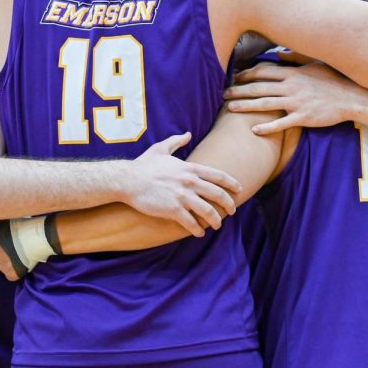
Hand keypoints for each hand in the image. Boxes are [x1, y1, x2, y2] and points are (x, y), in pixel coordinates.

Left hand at [0, 228, 21, 282]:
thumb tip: (7, 231)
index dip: (3, 243)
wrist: (35, 238)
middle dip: (5, 254)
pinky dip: (17, 271)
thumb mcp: (9, 223)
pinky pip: (12, 274)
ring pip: (4, 265)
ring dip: (10, 262)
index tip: (12, 241)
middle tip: (18, 249)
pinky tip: (25, 264)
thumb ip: (4, 230)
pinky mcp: (11, 275)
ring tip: (23, 256)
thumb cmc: (24, 226)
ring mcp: (1, 266)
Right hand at [120, 133, 242, 237]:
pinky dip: (197, 229)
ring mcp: (182, 196)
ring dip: (215, 220)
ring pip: (208, 211)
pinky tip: (199, 233)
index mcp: (190, 168)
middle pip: (218, 194)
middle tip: (232, 211)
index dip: (232, 183)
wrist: (128, 180)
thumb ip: (176, 141)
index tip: (240, 190)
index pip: (218, 176)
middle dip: (229, 204)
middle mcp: (190, 182)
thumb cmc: (143, 165)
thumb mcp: (161, 149)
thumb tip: (187, 134)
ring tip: (217, 225)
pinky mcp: (173, 209)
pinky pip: (191, 223)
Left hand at [224, 62, 355, 134]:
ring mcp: (297, 102)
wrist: (353, 97)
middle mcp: (292, 86)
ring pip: (265, 103)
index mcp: (294, 73)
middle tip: (223, 94)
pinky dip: (267, 127)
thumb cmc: (335, 80)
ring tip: (229, 109)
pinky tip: (254, 130)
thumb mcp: (316, 64)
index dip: (247, 74)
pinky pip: (282, 123)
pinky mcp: (304, 117)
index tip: (234, 76)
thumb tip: (279, 54)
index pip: (264, 71)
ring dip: (245, 106)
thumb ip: (296, 59)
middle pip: (259, 87)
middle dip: (239, 90)